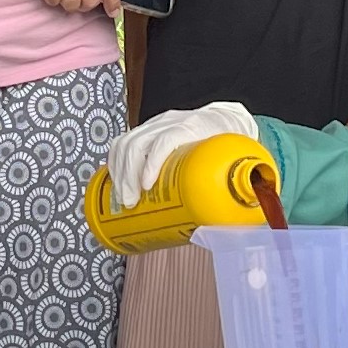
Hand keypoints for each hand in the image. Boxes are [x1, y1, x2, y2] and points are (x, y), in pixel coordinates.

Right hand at [107, 101, 255, 208]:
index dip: (152, 163)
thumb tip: (230, 227)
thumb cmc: (227, 142)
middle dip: (130, 175)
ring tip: (124, 198)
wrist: (223, 120)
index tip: (147, 186)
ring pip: (127, 142)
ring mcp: (156, 124)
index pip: (165, 140)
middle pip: (140, 143)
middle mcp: (171, 121)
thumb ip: (230, 188)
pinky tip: (116, 181)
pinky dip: (115, 163)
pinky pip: (123, 143)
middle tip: (131, 203)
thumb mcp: (232, 160)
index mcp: (194, 127)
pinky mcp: (146, 130)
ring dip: (119, 172)